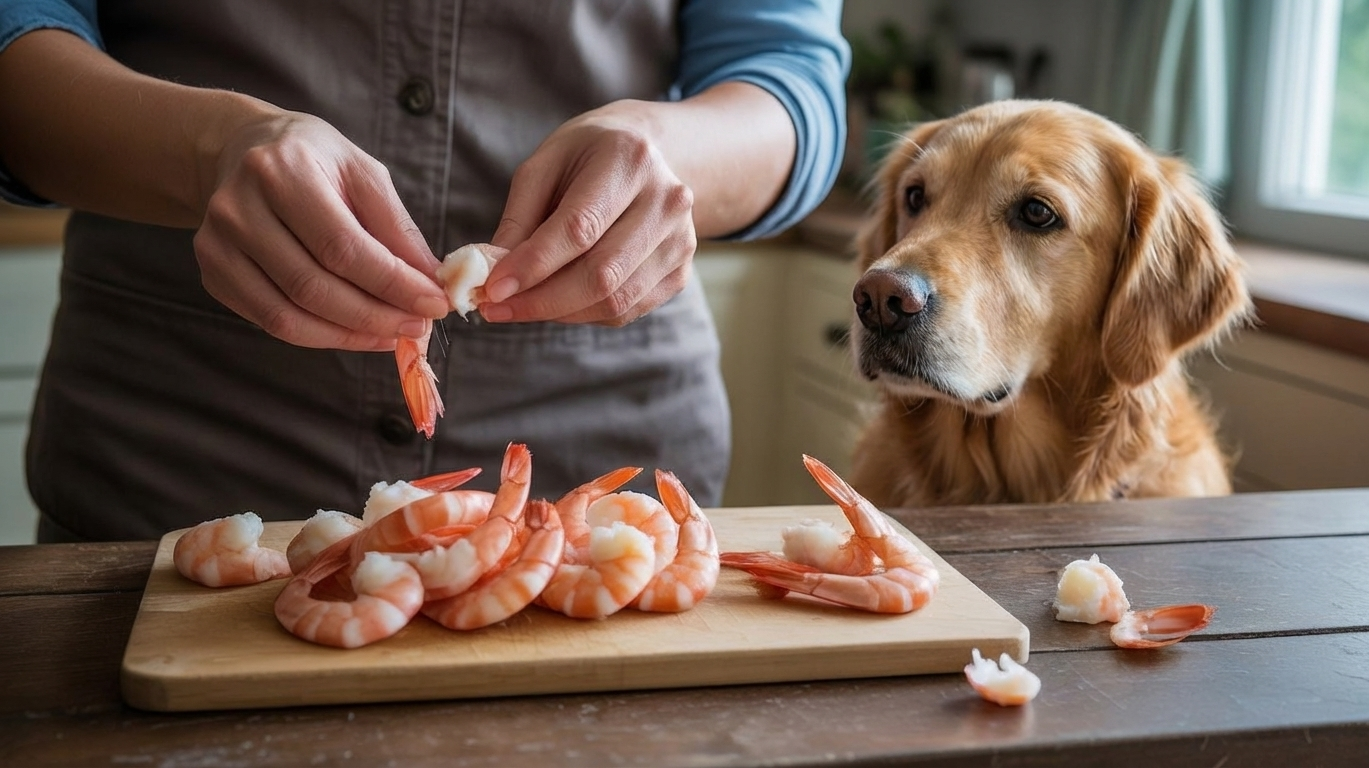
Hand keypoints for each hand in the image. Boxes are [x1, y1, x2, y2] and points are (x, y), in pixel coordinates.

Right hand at [193, 111, 448, 350]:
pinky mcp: (211, 270)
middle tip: (417, 328)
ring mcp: (216, 242)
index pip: (343, 246)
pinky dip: (319, 336)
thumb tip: (431, 283)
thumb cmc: (314, 161)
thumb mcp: (364, 174)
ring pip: (287, 316)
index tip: (434, 304)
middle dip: (375, 317)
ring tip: (392, 335)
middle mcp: (239, 207)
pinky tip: (355, 330)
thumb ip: (397, 228)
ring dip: (349, 336)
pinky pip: (269, 321)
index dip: (392, 284)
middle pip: (313, 287)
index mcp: (282, 170)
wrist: (245, 150)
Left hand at [482, 103, 696, 325]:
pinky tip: (557, 301)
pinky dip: (584, 314)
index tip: (492, 288)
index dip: (534, 264)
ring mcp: (681, 241)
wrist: (649, 154)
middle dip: (541, 300)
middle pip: (602, 273)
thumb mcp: (544, 166)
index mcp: (630, 160)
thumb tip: (494, 274)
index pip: (580, 227)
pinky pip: (626, 310)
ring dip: (559, 313)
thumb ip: (518, 219)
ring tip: (520, 306)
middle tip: (496, 308)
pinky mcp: (681, 272)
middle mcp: (666, 201)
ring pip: (615, 300)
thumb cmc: (587, 157)